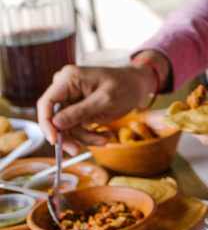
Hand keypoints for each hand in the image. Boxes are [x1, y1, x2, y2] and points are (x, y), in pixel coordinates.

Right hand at [37, 63, 158, 154]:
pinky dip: (88, 135)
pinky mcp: (77, 109)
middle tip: (77, 150)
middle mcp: (65, 88)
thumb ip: (80, 111)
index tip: (54, 141)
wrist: (139, 86)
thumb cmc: (126, 86)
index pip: (46, 103)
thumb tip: (55, 124)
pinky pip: (75, 127)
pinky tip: (105, 135)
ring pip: (66, 127)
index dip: (46, 123)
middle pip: (54, 118)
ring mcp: (70, 99)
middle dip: (68, 135)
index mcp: (68, 79)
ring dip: (83, 137)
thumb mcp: (105, 100)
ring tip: (105, 139)